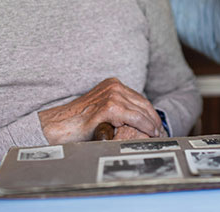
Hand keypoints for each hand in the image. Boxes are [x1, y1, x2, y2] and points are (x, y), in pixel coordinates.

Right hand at [38, 78, 162, 143]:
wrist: (59, 125)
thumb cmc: (77, 121)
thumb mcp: (100, 108)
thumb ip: (117, 109)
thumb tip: (135, 119)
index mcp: (112, 84)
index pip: (139, 98)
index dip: (150, 113)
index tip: (157, 125)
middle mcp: (113, 87)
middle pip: (143, 103)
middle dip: (154, 119)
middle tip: (161, 132)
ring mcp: (111, 95)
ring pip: (141, 110)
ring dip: (153, 124)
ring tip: (158, 135)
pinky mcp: (109, 107)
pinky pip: (134, 118)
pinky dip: (145, 126)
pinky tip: (150, 133)